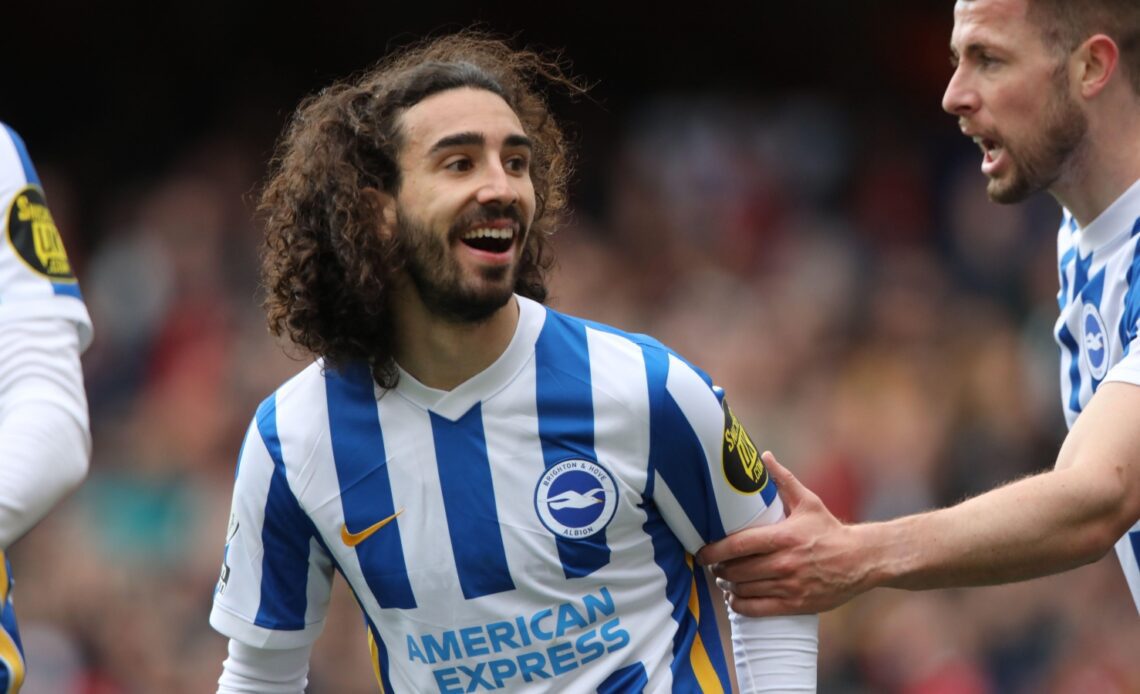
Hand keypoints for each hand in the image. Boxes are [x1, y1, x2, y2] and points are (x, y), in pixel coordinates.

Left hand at [697, 452, 867, 616]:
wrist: (861, 560)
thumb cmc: (830, 530)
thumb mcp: (808, 502)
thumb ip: (783, 480)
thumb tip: (764, 456)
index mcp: (784, 536)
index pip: (739, 545)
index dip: (714, 551)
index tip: (701, 553)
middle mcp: (785, 562)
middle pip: (737, 570)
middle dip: (719, 569)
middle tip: (713, 565)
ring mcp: (790, 585)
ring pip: (745, 590)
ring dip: (728, 586)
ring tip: (723, 580)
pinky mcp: (796, 604)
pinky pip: (758, 609)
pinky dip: (740, 605)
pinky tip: (735, 598)